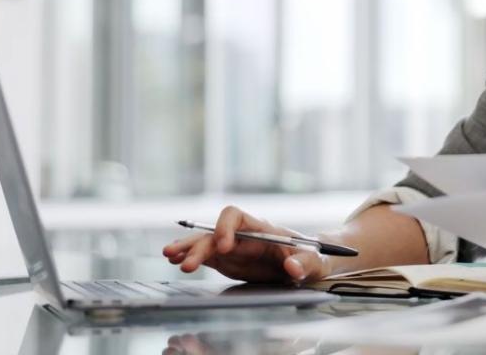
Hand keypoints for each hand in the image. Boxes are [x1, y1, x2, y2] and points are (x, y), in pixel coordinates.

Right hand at [161, 206, 330, 283]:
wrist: (309, 262)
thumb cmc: (314, 255)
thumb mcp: (315, 260)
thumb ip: (305, 262)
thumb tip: (292, 268)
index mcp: (262, 228)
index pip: (236, 216)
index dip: (225, 228)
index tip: (224, 247)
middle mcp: (242, 234)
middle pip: (214, 233)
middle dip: (199, 245)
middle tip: (185, 262)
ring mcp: (233, 247)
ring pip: (205, 243)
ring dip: (187, 249)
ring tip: (169, 256)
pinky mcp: (228, 260)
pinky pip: (205, 256)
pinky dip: (190, 257)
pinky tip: (175, 261)